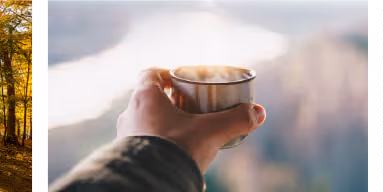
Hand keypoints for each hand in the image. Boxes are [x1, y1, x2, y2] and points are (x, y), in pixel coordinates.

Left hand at [116, 67, 266, 172]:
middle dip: (171, 103)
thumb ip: (236, 119)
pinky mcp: (128, 156)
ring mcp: (125, 136)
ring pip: (147, 123)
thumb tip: (257, 112)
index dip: (166, 74)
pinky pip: (144, 144)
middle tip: (191, 109)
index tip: (182, 81)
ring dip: (165, 125)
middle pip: (150, 99)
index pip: (150, 74)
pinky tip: (177, 156)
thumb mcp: (211, 132)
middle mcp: (129, 114)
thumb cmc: (175, 149)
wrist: (151, 182)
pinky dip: (160, 145)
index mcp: (144, 98)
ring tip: (187, 135)